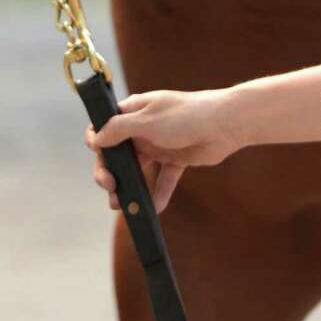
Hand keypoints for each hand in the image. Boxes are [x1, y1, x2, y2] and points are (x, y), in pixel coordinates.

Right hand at [86, 88, 242, 213]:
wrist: (226, 124)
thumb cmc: (186, 115)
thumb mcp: (148, 120)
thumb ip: (119, 129)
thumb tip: (95, 138)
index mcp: (135, 110)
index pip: (106, 126)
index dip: (98, 142)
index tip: (99, 157)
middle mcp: (144, 127)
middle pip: (118, 153)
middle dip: (110, 173)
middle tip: (111, 188)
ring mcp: (160, 143)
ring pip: (138, 169)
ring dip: (130, 188)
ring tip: (126, 206)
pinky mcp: (176, 158)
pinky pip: (163, 179)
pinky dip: (158, 194)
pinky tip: (155, 209)